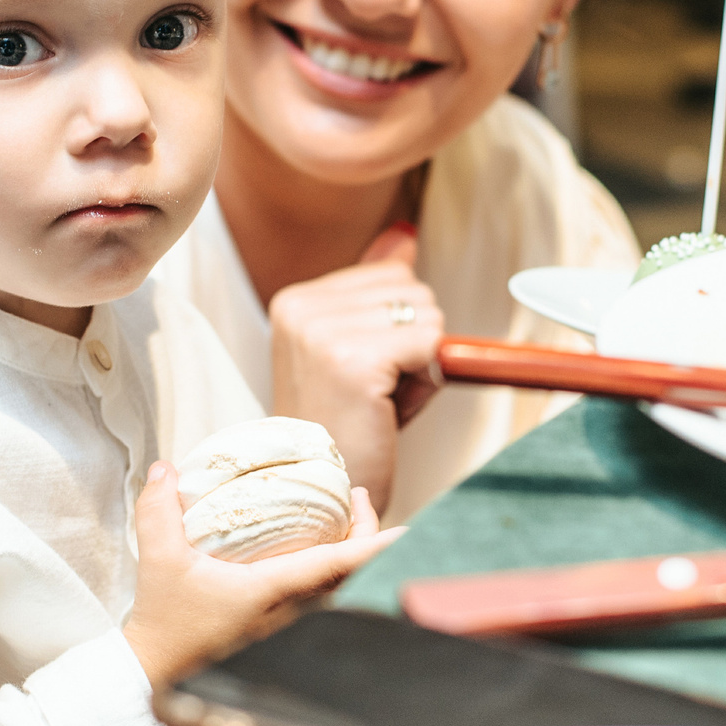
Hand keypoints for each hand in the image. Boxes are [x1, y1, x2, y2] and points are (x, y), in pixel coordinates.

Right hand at [122, 463, 401, 690]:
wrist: (154, 673)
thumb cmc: (163, 625)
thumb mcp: (158, 561)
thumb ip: (159, 510)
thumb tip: (165, 467)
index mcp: (272, 591)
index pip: (336, 565)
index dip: (374, 545)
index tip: (405, 531)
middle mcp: (291, 612)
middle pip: (351, 575)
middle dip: (368, 536)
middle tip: (357, 496)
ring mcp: (289, 626)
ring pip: (340, 590)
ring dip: (353, 556)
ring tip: (347, 518)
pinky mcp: (280, 633)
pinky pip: (323, 600)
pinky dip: (335, 574)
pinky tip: (321, 553)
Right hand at [267, 223, 442, 511]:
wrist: (324, 489)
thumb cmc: (351, 424)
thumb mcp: (360, 346)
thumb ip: (377, 290)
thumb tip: (404, 236)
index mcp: (296, 299)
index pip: (392, 274)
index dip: (398, 326)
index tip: (364, 370)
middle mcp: (301, 308)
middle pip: (413, 289)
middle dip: (414, 342)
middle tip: (376, 390)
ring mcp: (323, 333)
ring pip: (427, 314)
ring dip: (421, 363)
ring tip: (380, 399)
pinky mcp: (352, 361)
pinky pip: (429, 343)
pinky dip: (426, 379)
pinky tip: (388, 407)